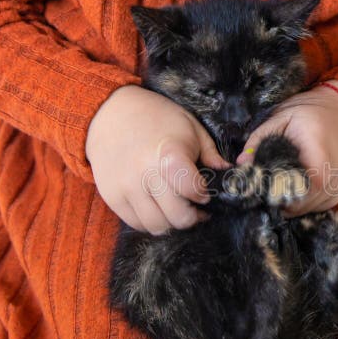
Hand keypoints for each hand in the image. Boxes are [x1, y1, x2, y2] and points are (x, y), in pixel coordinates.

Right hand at [86, 85, 228, 233]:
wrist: (109, 112)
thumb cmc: (156, 117)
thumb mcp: (190, 126)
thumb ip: (211, 153)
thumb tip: (228, 174)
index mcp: (169, 154)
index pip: (192, 190)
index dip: (204, 195)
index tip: (204, 191)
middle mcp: (146, 174)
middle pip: (177, 217)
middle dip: (192, 216)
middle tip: (195, 208)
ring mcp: (126, 188)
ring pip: (157, 226)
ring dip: (171, 222)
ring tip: (176, 209)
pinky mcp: (112, 196)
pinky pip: (136, 223)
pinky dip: (151, 221)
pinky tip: (157, 207)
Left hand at [236, 80, 337, 215]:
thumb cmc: (310, 115)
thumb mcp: (281, 119)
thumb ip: (258, 140)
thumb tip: (240, 163)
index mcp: (319, 160)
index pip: (287, 189)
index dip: (266, 189)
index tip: (253, 181)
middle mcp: (331, 181)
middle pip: (292, 205)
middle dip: (271, 197)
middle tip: (258, 183)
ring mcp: (335, 193)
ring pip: (298, 210)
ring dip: (283, 201)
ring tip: (273, 181)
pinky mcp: (334, 198)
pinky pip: (308, 208)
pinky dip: (295, 200)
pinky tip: (290, 183)